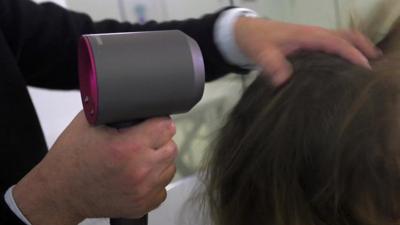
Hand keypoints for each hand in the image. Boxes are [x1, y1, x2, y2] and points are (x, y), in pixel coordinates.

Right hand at [13, 112, 176, 224]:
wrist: (60, 191)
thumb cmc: (71, 158)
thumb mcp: (89, 122)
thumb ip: (117, 109)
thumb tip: (136, 98)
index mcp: (128, 147)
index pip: (166, 127)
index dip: (158, 122)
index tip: (151, 124)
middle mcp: (140, 170)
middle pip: (171, 147)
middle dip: (159, 141)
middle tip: (142, 141)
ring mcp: (143, 190)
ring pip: (170, 167)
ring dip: (158, 161)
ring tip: (139, 159)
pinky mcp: (142, 205)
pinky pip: (163, 188)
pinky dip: (154, 181)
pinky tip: (138, 175)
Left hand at [234, 17, 381, 85]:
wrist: (248, 33)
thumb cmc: (257, 41)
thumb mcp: (261, 54)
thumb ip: (272, 65)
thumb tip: (284, 80)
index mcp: (308, 36)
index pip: (336, 43)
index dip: (352, 55)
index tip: (364, 70)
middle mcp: (314, 35)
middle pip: (347, 37)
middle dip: (363, 49)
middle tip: (374, 70)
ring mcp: (313, 39)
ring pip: (342, 39)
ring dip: (357, 49)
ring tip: (366, 70)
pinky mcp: (310, 44)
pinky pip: (334, 45)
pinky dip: (346, 52)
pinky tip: (346, 69)